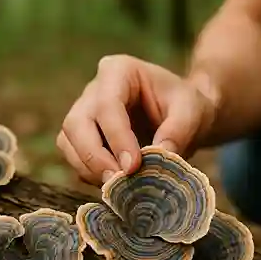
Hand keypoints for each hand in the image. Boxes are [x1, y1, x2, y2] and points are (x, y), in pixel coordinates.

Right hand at [57, 54, 218, 185]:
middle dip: (93, 157)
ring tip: (118, 188)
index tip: (133, 167)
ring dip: (88, 169)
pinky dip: (90, 175)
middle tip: (118, 182)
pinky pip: (74, 158)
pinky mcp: (82, 137)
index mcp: (118, 71)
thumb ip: (179, 131)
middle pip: (76, 123)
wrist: (182, 115)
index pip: (107, 105)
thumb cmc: (185, 105)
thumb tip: (160, 155)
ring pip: (68, 142)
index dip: (117, 138)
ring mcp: (84, 113)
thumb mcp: (192, 112)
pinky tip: (115, 186)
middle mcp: (93, 90)